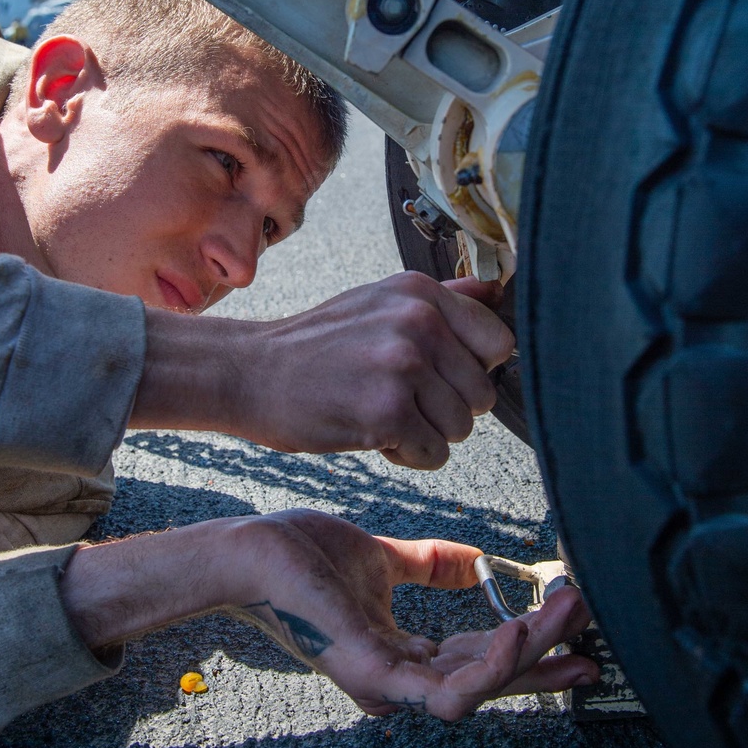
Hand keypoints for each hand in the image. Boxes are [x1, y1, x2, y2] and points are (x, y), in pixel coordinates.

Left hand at [60, 509, 598, 717]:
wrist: (254, 552)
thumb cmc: (304, 558)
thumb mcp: (384, 559)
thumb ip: (428, 566)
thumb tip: (476, 562)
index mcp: (408, 656)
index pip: (484, 662)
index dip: (534, 649)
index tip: (579, 627)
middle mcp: (403, 680)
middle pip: (493, 682)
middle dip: (548, 656)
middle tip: (591, 624)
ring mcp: (388, 683)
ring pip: (479, 690)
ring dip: (530, 657)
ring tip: (566, 613)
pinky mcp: (374, 673)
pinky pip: (442, 690)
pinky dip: (488, 667)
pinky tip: (517, 630)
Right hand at [133, 272, 513, 469]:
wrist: (249, 372)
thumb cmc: (316, 346)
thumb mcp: (378, 303)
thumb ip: (442, 300)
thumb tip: (496, 291)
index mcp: (421, 293)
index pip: (499, 342)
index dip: (472, 370)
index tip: (436, 376)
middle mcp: (419, 321)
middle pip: (482, 394)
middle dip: (446, 409)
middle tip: (398, 400)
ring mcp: (404, 365)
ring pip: (461, 428)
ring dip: (426, 435)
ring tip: (381, 415)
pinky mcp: (388, 411)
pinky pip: (434, 455)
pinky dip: (406, 456)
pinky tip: (371, 434)